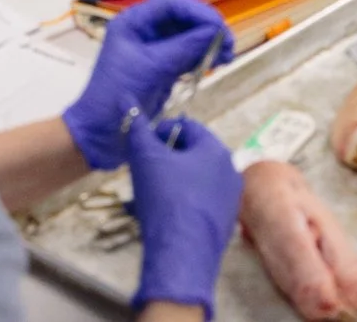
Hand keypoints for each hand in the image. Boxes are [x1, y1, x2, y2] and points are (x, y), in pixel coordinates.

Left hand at [60, 0, 233, 171]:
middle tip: (229, 43)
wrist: (100, 133)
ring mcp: (153, 52)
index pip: (171, 5)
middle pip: (182, 20)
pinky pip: (186, 57)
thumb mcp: (153, 67)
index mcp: (133, 23)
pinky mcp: (161, 70)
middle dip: (206, 29)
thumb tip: (216, 31)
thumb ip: (185, 47)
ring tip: (227, 55)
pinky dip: (202, 59)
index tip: (219, 26)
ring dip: (208, 44)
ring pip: (187, 39)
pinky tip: (216, 63)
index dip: (197, 12)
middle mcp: (143, 32)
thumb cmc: (119, 93)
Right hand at [127, 117, 243, 316]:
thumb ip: (136, 129)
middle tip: (141, 170)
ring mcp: (230, 198)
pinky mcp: (224, 223)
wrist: (181, 255)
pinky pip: (199, 203)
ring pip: (194, 180)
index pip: (186, 126)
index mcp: (215, 149)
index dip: (160, 131)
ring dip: (170, 182)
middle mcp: (229, 170)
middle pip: (192, 153)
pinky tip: (160, 216)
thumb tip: (126, 101)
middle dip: (164, 158)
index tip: (140, 146)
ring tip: (147, 195)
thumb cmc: (165, 198)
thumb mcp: (144, 158)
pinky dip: (180, 203)